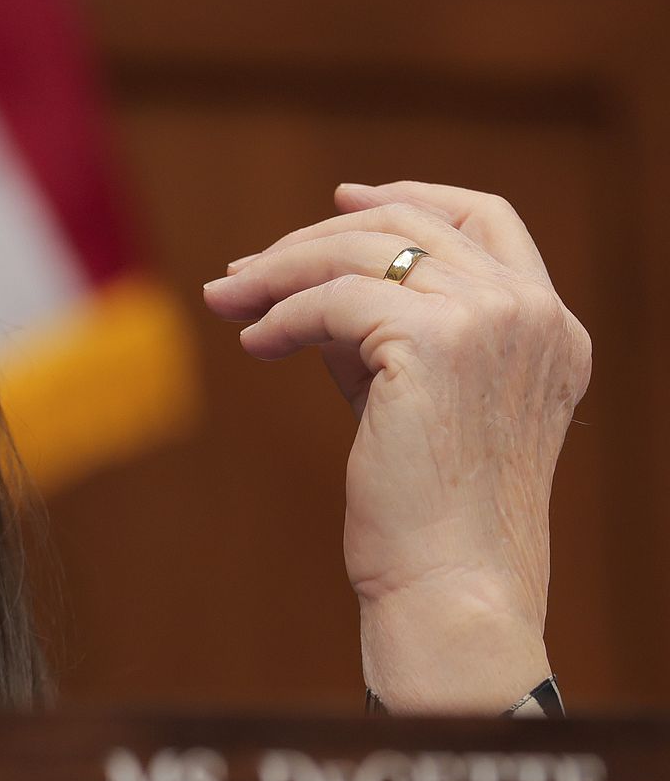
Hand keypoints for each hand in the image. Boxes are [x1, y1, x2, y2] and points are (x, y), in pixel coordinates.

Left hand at [202, 181, 591, 713]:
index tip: (339, 200)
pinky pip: (334, 300)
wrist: (449, 583)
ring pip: (364, 252)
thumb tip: (301, 284)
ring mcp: (494, 320)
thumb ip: (384, 332)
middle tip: (243, 271)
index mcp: (551, 326)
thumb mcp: (417, 397)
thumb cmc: (426, 511)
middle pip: (409, 227)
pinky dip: (283, 315)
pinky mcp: (438, 341)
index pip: (486, 218)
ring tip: (229, 301)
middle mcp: (534, 313)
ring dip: (282, 271)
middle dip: (313, 240)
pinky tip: (255, 343)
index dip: (410, 197)